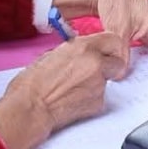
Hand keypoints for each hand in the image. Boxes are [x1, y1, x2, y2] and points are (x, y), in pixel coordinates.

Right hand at [0, 32, 129, 148]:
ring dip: (96, 84)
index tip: (108, 53)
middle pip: (118, 61)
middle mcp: (95, 62)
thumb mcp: (51, 56)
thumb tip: (81, 54)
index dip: (111, 48)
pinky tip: (74, 100)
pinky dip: (91, 99)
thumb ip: (73, 52)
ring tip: (74, 89)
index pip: (113, 40)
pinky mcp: (99, 102)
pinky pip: (101, 97)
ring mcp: (99, 83)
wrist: (29, 108)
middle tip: (97, 72)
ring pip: (108, 81)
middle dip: (110, 67)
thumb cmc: (31, 85)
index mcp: (83, 47)